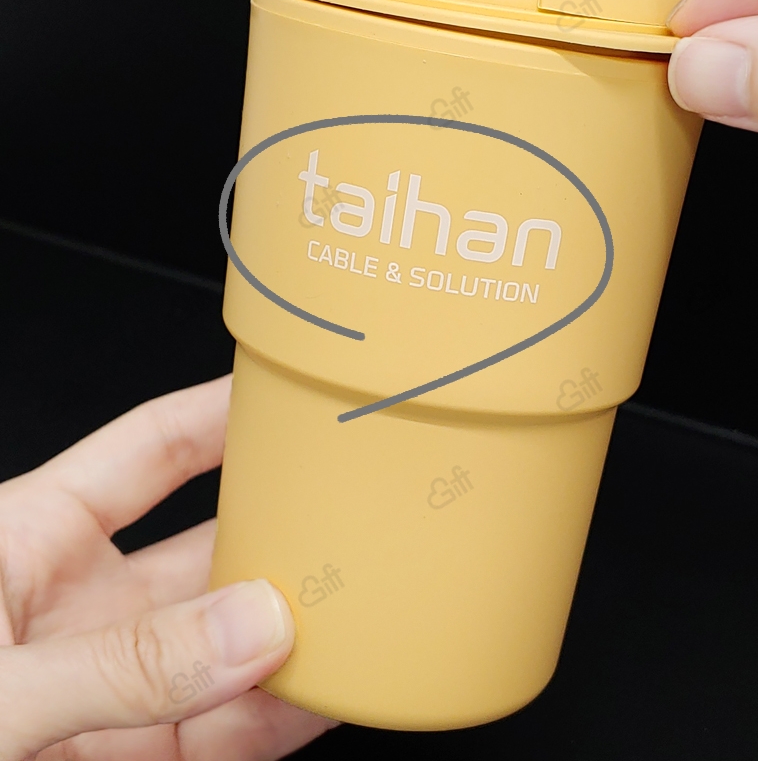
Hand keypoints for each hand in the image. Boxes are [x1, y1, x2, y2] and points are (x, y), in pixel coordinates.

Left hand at [0, 376, 336, 759]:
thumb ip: (118, 662)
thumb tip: (249, 627)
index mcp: (31, 539)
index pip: (154, 450)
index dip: (221, 413)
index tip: (288, 394)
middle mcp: (85, 605)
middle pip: (211, 543)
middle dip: (280, 528)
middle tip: (351, 514)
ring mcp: (115, 684)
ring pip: (229, 641)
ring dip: (292, 628)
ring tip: (362, 605)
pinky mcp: (132, 758)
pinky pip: (225, 729)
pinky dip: (281, 713)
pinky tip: (327, 691)